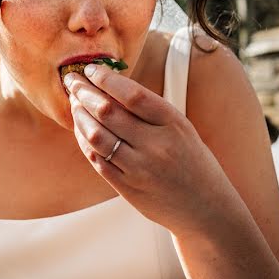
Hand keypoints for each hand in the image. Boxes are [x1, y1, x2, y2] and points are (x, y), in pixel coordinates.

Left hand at [64, 64, 241, 233]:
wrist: (206, 209)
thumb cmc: (192, 162)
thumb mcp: (182, 130)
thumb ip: (150, 111)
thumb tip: (109, 85)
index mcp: (173, 124)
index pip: (132, 94)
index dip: (106, 79)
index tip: (90, 69)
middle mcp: (156, 145)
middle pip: (108, 112)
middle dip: (84, 93)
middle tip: (71, 81)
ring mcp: (140, 168)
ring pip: (96, 136)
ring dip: (79, 116)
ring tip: (73, 103)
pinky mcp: (127, 187)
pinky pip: (96, 159)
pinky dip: (83, 140)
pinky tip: (79, 128)